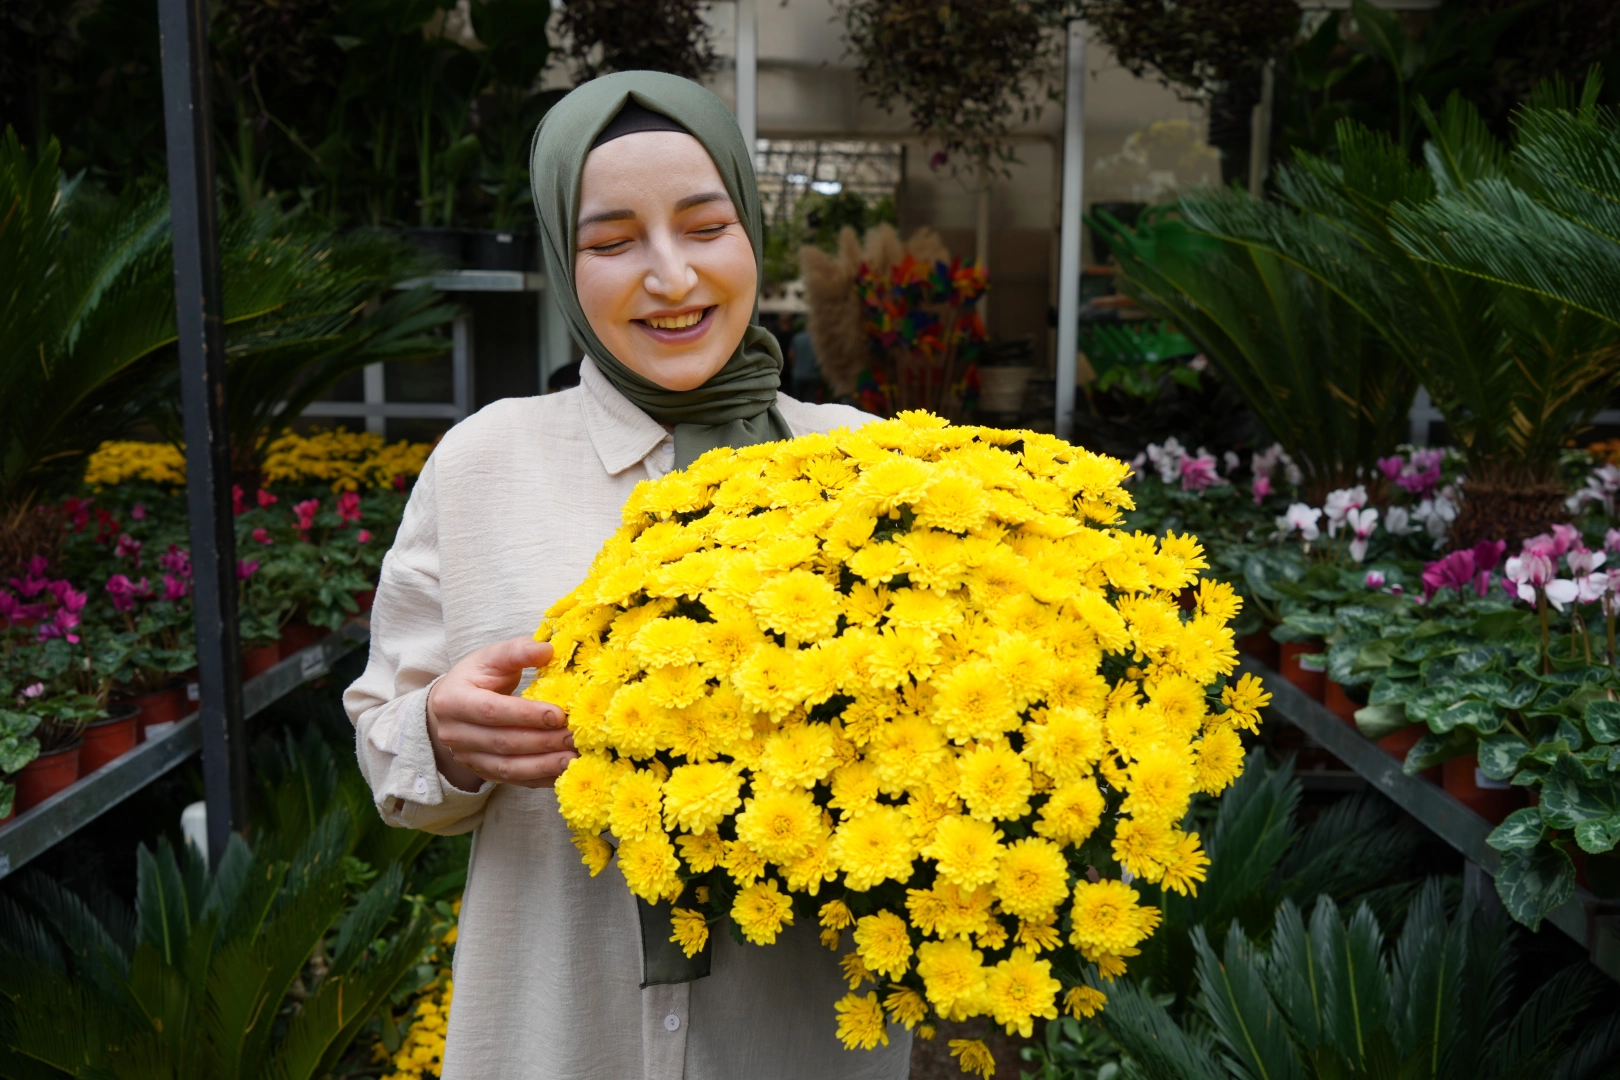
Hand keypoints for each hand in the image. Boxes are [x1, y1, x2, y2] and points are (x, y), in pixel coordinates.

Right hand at [426, 637, 575, 791]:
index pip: (491, 711)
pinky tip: (565, 772)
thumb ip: (518, 651)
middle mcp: (455, 734)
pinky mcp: (483, 772)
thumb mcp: (492, 656)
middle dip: (542, 741)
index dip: (526, 714)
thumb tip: (548, 650)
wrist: (452, 706)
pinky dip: (541, 778)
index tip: (558, 714)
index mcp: (453, 701)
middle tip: (575, 737)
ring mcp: (468, 757)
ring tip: (574, 758)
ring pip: (508, 767)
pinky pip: (514, 780)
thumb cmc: (476, 677)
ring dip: (544, 765)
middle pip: (503, 742)